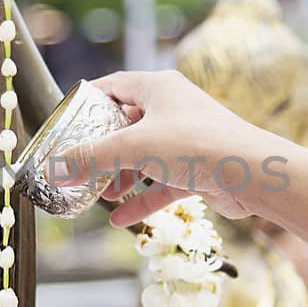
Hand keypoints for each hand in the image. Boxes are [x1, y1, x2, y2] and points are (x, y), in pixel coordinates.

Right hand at [55, 71, 283, 225]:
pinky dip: (142, 199)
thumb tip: (53, 170)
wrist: (253, 174)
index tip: (65, 124)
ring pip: (144, 156)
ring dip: (121, 176)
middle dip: (101, 149)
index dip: (87, 104)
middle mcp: (173, 109)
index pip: (113, 86)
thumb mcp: (134, 148)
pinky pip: (161, 183)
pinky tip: (120, 219)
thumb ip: (91, 158)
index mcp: (158, 88)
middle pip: (126, 125)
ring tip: (99, 195)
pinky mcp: (198, 169)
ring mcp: (187, 139)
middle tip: (76, 166)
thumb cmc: (197, 146)